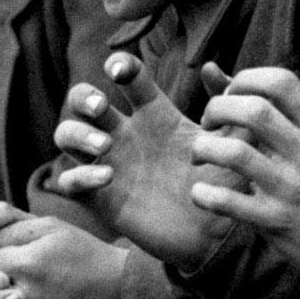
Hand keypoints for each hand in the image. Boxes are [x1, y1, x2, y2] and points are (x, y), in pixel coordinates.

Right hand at [48, 55, 227, 271]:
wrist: (214, 234)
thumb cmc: (224, 183)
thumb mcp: (233, 140)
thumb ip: (227, 107)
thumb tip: (210, 67)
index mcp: (153, 113)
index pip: (126, 76)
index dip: (118, 64)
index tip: (121, 70)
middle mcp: (124, 134)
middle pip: (81, 100)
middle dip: (84, 97)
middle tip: (102, 108)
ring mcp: (108, 163)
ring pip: (66, 134)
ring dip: (77, 134)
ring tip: (105, 145)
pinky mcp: (100, 197)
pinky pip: (69, 180)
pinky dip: (80, 175)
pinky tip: (108, 178)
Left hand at [187, 65, 299, 298]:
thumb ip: (299, 110)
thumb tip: (256, 81)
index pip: (279, 82)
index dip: (245, 79)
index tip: (233, 95)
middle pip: (252, 110)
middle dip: (217, 108)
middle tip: (209, 122)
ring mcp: (292, 188)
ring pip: (234, 153)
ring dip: (204, 148)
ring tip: (200, 154)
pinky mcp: (276, 221)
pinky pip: (228, 202)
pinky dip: (204, 194)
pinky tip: (200, 192)